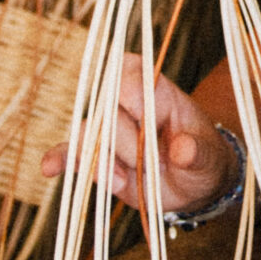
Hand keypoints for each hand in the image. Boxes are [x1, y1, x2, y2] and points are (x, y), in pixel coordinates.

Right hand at [40, 53, 236, 216]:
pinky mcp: (96, 156)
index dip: (135, 99)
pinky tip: (51, 168)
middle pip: (107, 108)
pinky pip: (71, 152)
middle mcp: (128, 105)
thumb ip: (198, 152)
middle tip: (149, 162)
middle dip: (124, 141)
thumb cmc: (203, 159)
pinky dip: (62, 158)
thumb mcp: (210, 157)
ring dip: (103, 161)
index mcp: (157, 90)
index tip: (150, 125)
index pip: (131, 74)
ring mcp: (110, 130)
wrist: (192, 185)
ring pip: (88, 133)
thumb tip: (183, 150)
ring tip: (123, 181)